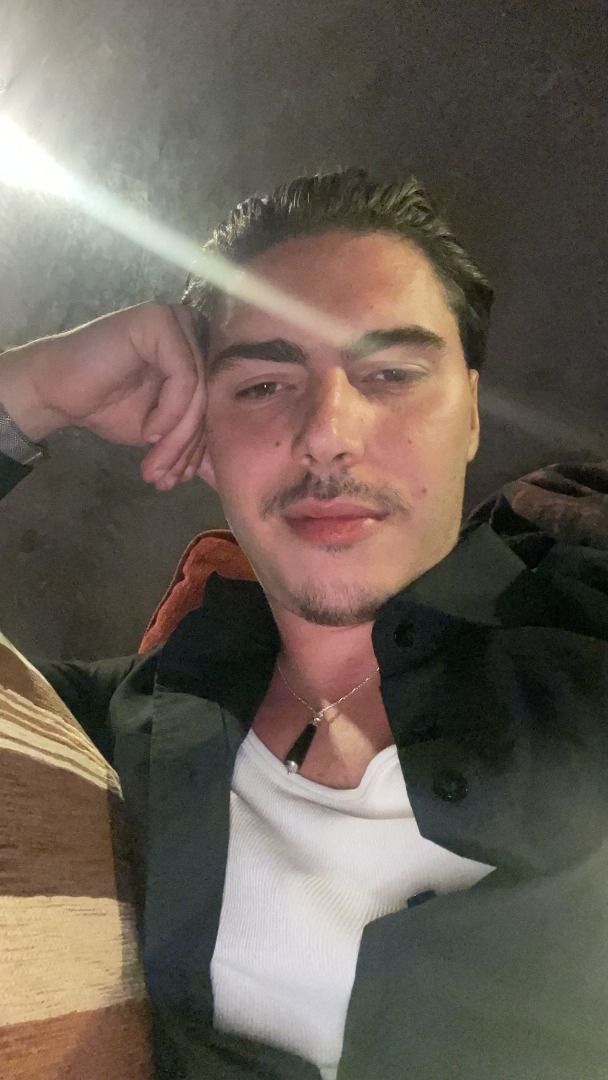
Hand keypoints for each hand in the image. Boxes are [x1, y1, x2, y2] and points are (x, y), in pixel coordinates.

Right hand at [0, 303, 205, 489]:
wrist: (58, 392)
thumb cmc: (109, 405)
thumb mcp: (162, 429)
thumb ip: (192, 437)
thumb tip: (221, 471)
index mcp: (198, 351)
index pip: (216, 402)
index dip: (200, 446)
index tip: (179, 479)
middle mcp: (192, 329)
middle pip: (209, 397)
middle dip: (186, 447)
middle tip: (165, 479)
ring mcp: (176, 320)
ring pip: (198, 391)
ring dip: (177, 438)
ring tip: (156, 466)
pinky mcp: (158, 321)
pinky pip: (182, 376)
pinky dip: (170, 412)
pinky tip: (149, 433)